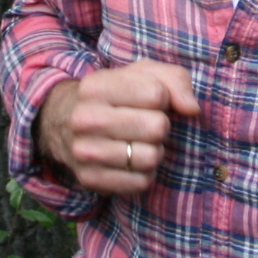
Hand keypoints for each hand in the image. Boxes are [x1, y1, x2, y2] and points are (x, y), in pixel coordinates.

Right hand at [38, 62, 199, 196]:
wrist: (65, 123)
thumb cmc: (117, 96)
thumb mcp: (143, 75)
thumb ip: (175, 80)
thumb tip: (192, 109)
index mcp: (96, 86)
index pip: (157, 94)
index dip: (163, 98)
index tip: (149, 101)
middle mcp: (84, 118)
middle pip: (157, 127)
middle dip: (160, 126)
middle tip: (146, 124)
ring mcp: (84, 151)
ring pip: (150, 158)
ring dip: (153, 151)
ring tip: (138, 143)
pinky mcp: (89, 179)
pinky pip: (140, 182)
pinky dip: (143, 173)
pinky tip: (130, 162)